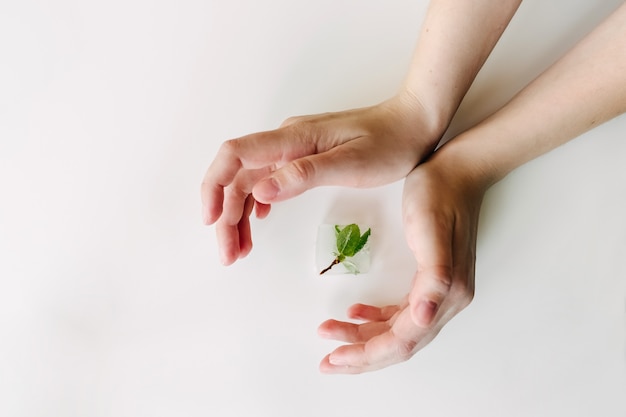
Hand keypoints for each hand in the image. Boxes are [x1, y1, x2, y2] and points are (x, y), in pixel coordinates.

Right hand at [201, 94, 443, 264]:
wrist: (414, 124)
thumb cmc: (390, 144)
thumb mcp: (351, 163)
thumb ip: (304, 175)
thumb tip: (260, 191)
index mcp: (293, 139)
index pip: (235, 156)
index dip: (214, 187)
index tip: (211, 221)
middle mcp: (286, 140)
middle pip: (237, 175)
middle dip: (225, 215)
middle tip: (229, 254)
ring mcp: (294, 148)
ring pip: (250, 181)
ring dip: (238, 215)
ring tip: (239, 249)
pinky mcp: (304, 156)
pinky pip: (267, 179)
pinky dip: (256, 205)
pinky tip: (258, 223)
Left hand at [318, 151, 488, 372]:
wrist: (456, 170)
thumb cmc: (439, 195)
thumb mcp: (432, 232)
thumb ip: (434, 279)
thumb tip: (424, 320)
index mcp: (445, 294)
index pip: (402, 340)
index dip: (367, 354)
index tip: (333, 358)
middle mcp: (444, 301)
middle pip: (398, 344)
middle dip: (360, 356)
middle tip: (326, 362)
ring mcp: (437, 292)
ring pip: (395, 330)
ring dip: (362, 336)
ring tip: (328, 333)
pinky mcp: (428, 280)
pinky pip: (398, 312)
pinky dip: (374, 317)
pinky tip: (354, 312)